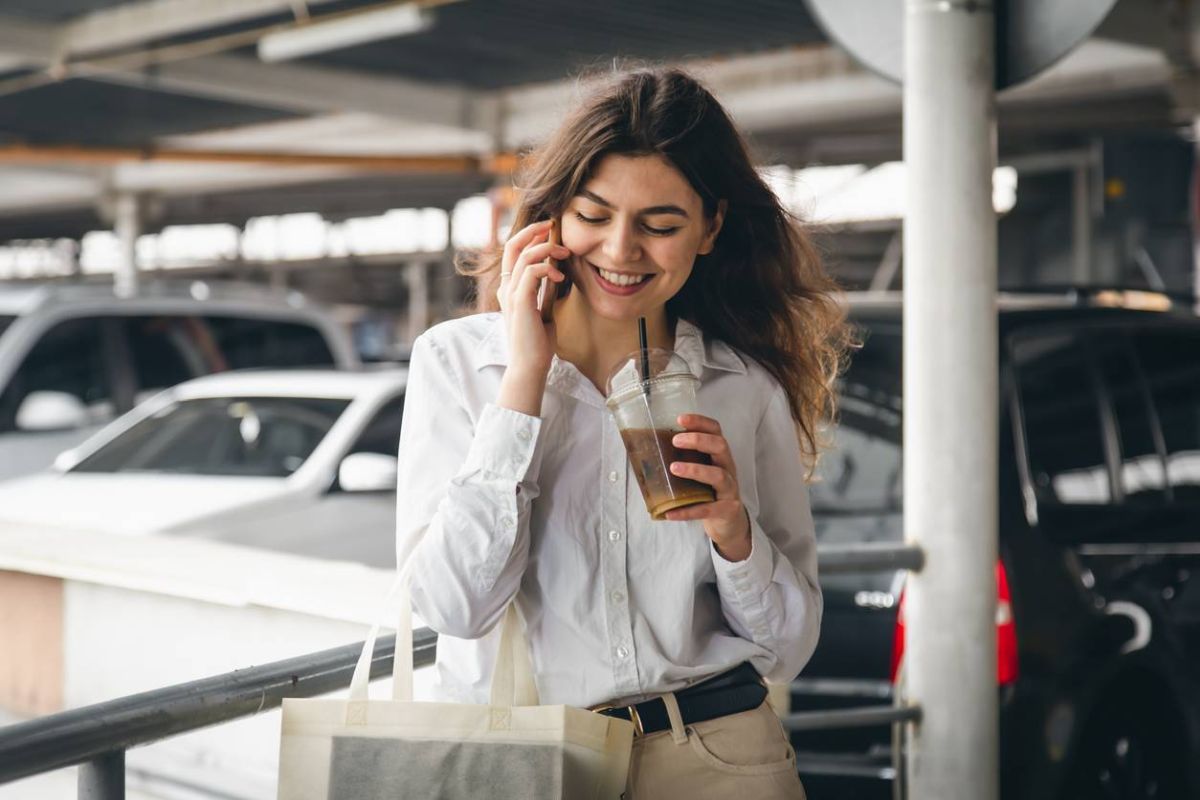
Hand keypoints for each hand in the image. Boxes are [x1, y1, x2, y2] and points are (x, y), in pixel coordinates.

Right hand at [497, 219, 570, 378]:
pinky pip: (531, 271)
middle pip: (512, 245)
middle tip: (552, 225)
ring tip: (564, 254)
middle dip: (533, 230)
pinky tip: (560, 276)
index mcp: (510, 289)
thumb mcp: (544, 310)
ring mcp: (511, 294)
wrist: (530, 366)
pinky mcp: (520, 302)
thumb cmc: (538, 343)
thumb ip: (545, 291)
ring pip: (524, 255)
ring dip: (547, 249)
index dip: (528, 236)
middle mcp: (506, 288)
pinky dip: (547, 267)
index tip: (548, 230)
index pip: (513, 252)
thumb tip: (557, 273)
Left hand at [664, 413, 751, 560]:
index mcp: (719, 455)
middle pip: (720, 446)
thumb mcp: (700, 472)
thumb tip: (645, 453)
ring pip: (718, 475)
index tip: (680, 418)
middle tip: (675, 441)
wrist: (729, 522)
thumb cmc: (709, 492)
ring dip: (695, 470)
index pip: (715, 431)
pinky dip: (688, 511)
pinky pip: (707, 510)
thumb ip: (682, 461)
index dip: (700, 422)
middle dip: (698, 440)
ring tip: (674, 468)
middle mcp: (728, 468)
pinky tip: (670, 513)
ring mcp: (730, 489)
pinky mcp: (727, 510)